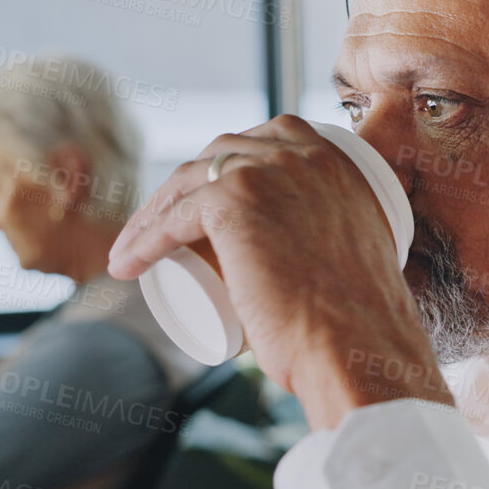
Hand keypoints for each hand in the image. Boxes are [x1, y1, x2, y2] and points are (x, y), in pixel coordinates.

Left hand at [107, 116, 450, 429]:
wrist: (359, 343)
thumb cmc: (361, 323)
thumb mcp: (358, 254)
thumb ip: (342, 239)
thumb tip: (315, 260)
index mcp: (336, 157)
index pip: (260, 145)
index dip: (223, 172)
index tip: (204, 209)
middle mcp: (303, 151)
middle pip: (218, 156)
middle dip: (182, 189)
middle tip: (164, 235)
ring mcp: (267, 170)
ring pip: (188, 183)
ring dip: (151, 216)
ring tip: (135, 252)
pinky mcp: (234, 199)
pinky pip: (171, 217)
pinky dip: (142, 241)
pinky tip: (126, 265)